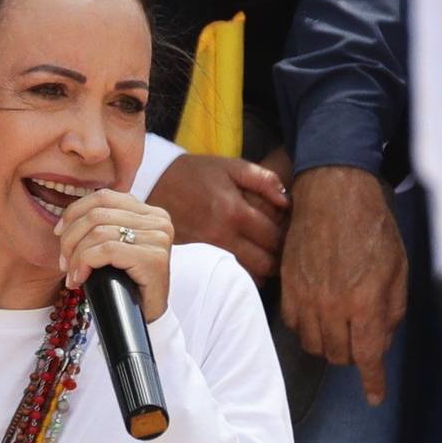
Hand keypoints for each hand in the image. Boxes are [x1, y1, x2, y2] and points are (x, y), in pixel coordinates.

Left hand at [56, 189, 175, 321]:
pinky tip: (80, 279)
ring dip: (75, 255)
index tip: (58, 233)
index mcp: (149, 212)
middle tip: (63, 262)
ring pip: (98, 233)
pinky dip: (84, 264)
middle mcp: (159, 220)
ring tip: (71, 274)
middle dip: (71, 238)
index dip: (75, 212)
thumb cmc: (126, 283)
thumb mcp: (114, 247)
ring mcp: (158, 238)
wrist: (146, 318)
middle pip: (98, 214)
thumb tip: (67, 218)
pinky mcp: (154, 258)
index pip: (104, 196)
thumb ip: (103, 226)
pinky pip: (106, 250)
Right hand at [145, 153, 288, 280]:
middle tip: (280, 248)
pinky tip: (246, 261)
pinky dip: (244, 274)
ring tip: (265, 255)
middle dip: (279, 258)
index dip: (288, 236)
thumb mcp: (230, 166)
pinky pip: (229, 276)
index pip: (274, 236)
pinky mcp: (198, 260)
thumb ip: (263, 179)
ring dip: (263, 269)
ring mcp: (208, 251)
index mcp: (234, 211)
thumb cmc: (195, 174)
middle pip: (265, 263)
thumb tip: (287, 201)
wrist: (153, 183)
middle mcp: (222, 235)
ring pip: (249, 276)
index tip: (288, 230)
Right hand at [280, 166, 406, 404]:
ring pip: (314, 344)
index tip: (374, 396)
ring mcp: (306, 296)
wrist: (334, 191)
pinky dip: (308, 328)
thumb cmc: (372, 225)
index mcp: (365, 301)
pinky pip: (294, 324)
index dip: (372, 381)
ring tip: (341, 329)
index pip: (368, 356)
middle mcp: (333, 304)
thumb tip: (382, 339)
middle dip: (354, 356)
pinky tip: (319, 315)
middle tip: (362, 342)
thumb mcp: (398, 267)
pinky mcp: (288, 285)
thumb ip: (392, 309)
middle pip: (339, 355)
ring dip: (330, 345)